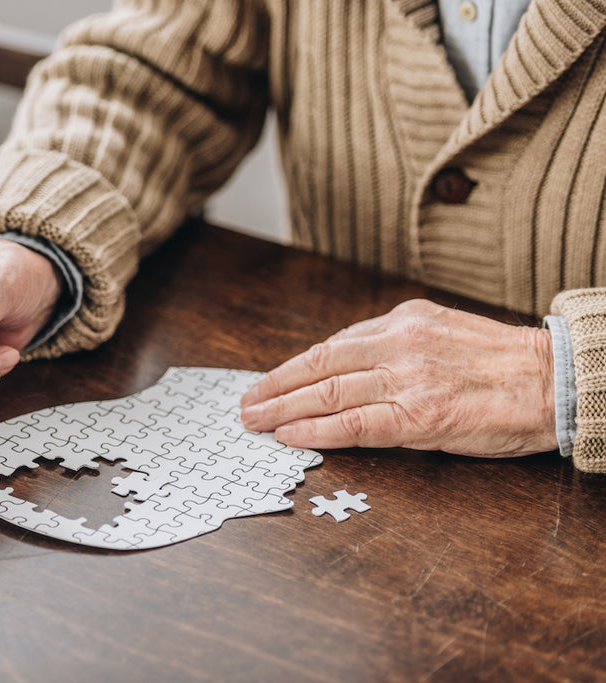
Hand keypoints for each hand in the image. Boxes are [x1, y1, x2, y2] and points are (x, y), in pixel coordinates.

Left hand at [240, 299, 556, 456]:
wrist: (556, 381)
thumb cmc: (502, 363)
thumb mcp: (442, 332)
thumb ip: (395, 344)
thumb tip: (346, 363)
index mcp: (403, 321)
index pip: (331, 345)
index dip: (293, 367)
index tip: (267, 380)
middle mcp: (399, 344)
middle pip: (319, 366)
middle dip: (274, 386)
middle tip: (246, 403)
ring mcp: (407, 380)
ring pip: (328, 393)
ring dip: (283, 409)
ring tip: (255, 421)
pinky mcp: (420, 416)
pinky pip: (355, 425)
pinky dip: (316, 431)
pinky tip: (290, 436)